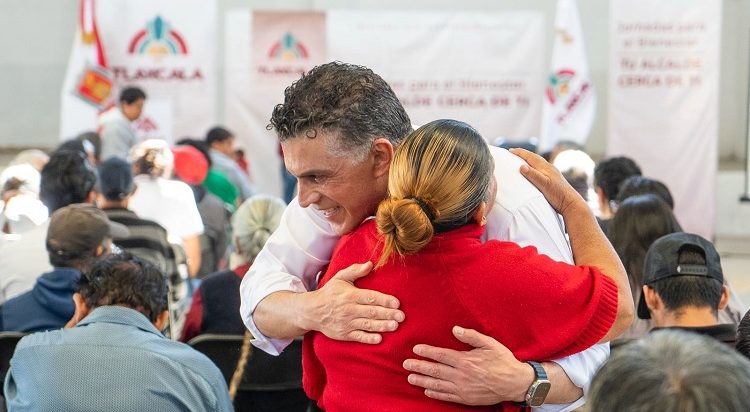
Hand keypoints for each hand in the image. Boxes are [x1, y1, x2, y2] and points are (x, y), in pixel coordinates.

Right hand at [308, 261, 404, 343]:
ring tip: (395, 326)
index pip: (370, 297)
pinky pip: (358, 337)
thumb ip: (355, 270)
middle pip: (371, 312)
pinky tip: (379, 338)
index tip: (396, 303)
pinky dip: (368, 338)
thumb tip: (370, 264)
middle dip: (388, 314)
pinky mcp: (344, 334)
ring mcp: (347, 323)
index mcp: (350, 295)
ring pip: (367, 325)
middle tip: (402, 316)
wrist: (312, 311)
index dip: (384, 300)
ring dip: (382, 326)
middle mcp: (349, 309)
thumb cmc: (329, 293)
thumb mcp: (340, 278)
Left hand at [403, 326, 533, 404]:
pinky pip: (447, 396)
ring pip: (437, 384)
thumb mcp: (490, 343)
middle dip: (419, 367)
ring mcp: (463, 388)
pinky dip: (435, 394)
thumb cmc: (503, 361)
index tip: (416, 349)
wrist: (515, 383)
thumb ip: (471, 336)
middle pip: (435, 370)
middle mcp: (461, 375)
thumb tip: (455, 329)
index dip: (427, 352)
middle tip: (405, 364)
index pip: (441, 355)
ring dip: (422, 381)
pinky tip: (426, 390)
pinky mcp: (466, 398)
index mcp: (465, 360)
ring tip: (410, 378)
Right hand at [510, 148, 583, 215]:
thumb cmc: (558, 195)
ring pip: (538, 163)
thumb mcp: (544, 185)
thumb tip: (522, 166)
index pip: (530, 157)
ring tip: (521, 160)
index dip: (520, 153)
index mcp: (545, 167)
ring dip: (529, 160)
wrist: (571, 203)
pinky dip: (534, 167)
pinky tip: (534, 172)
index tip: (510, 150)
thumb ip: (533, 175)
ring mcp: (552, 173)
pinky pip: (541, 169)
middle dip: (523, 154)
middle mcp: (549, 168)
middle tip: (514, 152)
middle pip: (534, 157)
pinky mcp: (553, 179)